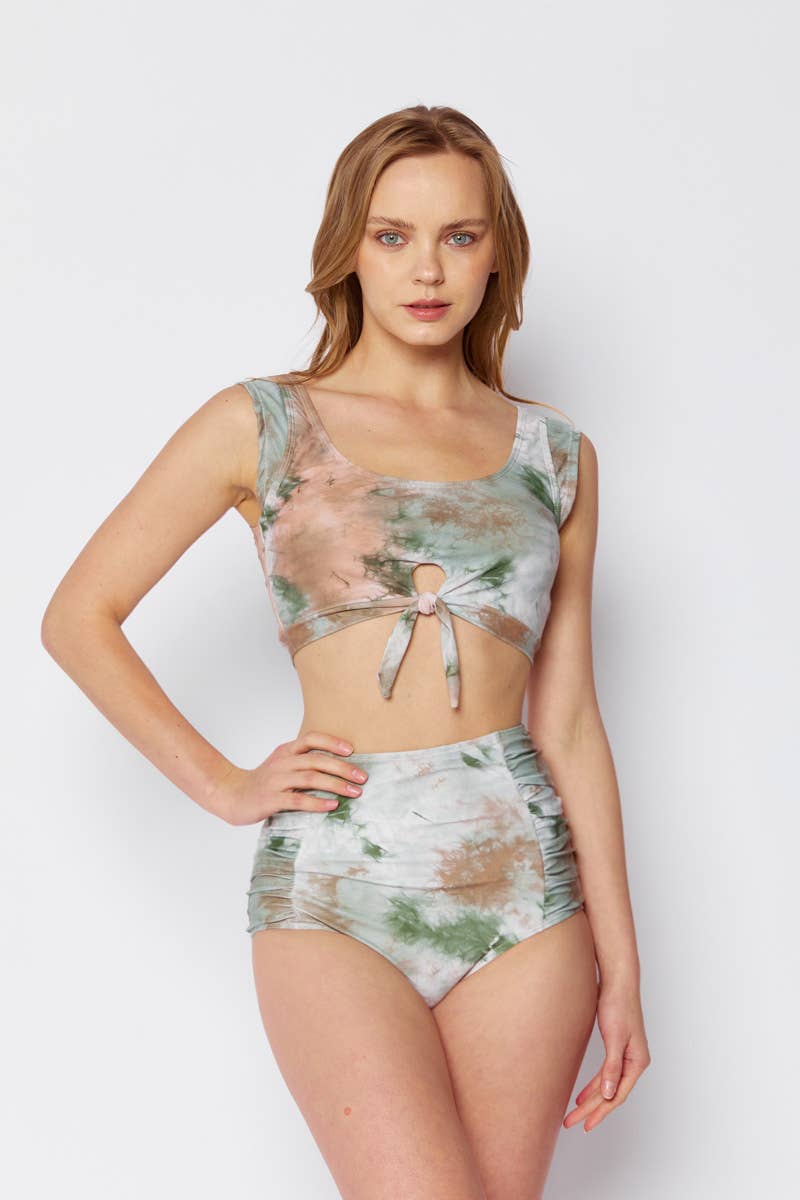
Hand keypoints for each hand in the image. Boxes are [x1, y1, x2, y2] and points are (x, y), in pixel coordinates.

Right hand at [212, 730, 369, 826]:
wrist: (233, 795)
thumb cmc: (265, 782)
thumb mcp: (283, 765)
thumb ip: (304, 762)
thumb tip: (341, 767)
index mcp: (286, 751)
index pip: (311, 739)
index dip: (332, 742)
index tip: (352, 750)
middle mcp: (282, 762)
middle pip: (316, 760)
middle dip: (343, 768)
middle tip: (363, 777)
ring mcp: (276, 781)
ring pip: (310, 779)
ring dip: (336, 785)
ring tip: (355, 792)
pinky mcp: (271, 799)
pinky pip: (298, 800)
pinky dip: (317, 802)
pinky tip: (332, 806)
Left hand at [563, 978, 650, 1132]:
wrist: (617, 982)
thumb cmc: (618, 1006)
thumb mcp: (614, 1038)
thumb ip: (612, 1067)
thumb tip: (609, 1095)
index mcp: (637, 1062)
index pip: (617, 1096)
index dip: (601, 1112)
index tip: (585, 1124)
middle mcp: (633, 1062)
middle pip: (611, 1094)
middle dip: (592, 1110)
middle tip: (572, 1122)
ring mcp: (625, 1056)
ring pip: (607, 1085)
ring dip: (591, 1099)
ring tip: (574, 1112)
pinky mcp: (616, 1048)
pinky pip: (605, 1074)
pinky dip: (594, 1085)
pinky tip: (583, 1093)